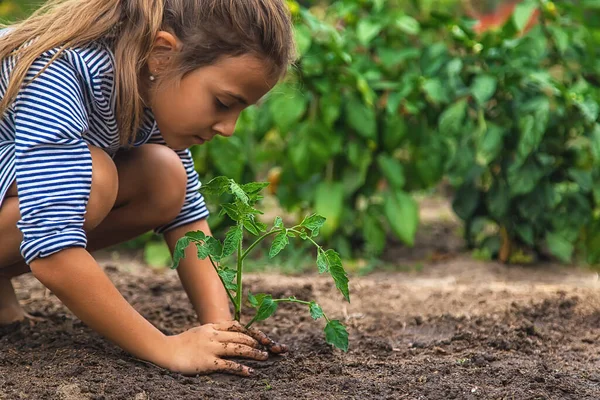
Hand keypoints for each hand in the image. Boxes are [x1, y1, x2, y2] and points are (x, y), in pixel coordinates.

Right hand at [163, 321, 284, 375]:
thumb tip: (225, 335)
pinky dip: (241, 368)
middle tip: (266, 347)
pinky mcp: (208, 362)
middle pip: (240, 336)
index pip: (236, 326)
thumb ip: (212, 332)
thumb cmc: (180, 343)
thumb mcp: (199, 332)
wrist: (165, 350)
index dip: (250, 331)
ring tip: (264, 357)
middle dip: (255, 342)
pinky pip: (228, 365)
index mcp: (211, 327)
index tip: (260, 337)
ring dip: (253, 353)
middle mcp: (213, 335)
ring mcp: (211, 348)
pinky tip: (250, 372)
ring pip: (238, 348)